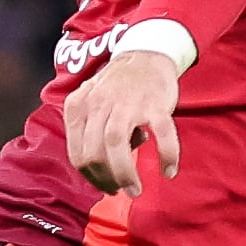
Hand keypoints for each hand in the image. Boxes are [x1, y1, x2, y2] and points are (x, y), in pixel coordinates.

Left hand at [66, 46, 183, 196]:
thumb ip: (88, 132)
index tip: (105, 186)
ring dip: (125, 174)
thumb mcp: (90, 103)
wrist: (145, 55)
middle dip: (107, 180)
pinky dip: (166, 156)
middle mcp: (99, 104)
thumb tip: (100, 171)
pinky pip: (161, 135)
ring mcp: (127, 103)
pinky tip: (168, 171)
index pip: (77, 154)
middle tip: (121, 190)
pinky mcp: (155, 104)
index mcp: (79, 106)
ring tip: (135, 190)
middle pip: (94, 153)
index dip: (91, 177)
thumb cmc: (116, 87)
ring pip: (116, 145)